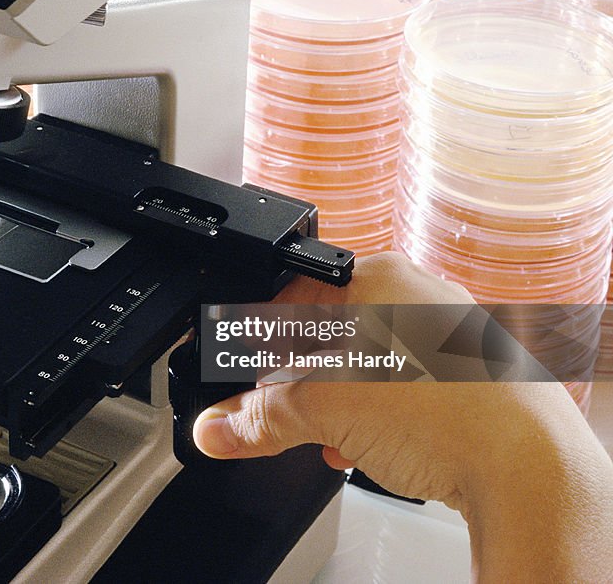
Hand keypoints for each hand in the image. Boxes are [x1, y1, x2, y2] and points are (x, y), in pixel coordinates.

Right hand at [192, 252, 591, 509]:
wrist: (526, 466)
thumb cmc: (442, 411)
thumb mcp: (324, 410)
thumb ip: (258, 416)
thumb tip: (217, 425)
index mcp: (376, 277)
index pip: (288, 298)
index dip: (253, 342)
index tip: (233, 375)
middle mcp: (415, 295)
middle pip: (325, 333)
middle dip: (292, 381)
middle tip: (272, 415)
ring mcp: (446, 333)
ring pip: (363, 362)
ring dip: (330, 404)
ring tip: (318, 438)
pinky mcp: (467, 375)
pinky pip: (399, 386)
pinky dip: (370, 414)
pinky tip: (359, 447)